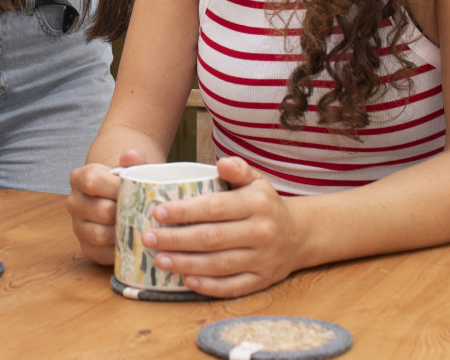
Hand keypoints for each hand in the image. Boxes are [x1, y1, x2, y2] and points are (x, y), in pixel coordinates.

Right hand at [67, 148, 146, 264]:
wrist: (118, 199)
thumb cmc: (125, 182)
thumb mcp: (129, 168)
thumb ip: (133, 160)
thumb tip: (132, 156)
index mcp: (80, 178)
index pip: (92, 181)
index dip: (116, 187)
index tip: (136, 190)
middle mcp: (74, 202)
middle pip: (101, 211)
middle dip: (126, 213)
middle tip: (147, 214)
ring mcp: (78, 226)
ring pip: (99, 235)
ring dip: (124, 234)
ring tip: (143, 229)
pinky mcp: (86, 247)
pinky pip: (101, 253)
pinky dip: (119, 251)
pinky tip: (134, 244)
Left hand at [138, 156, 300, 297]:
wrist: (300, 235)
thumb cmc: (266, 204)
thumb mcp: (257, 181)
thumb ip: (238, 169)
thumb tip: (221, 163)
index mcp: (256, 204)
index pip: (214, 208)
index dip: (184, 211)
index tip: (157, 212)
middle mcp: (261, 232)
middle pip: (212, 238)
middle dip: (176, 239)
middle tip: (148, 238)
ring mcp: (263, 259)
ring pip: (219, 265)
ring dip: (186, 264)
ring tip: (159, 260)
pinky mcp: (263, 280)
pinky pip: (234, 287)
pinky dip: (210, 286)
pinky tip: (187, 281)